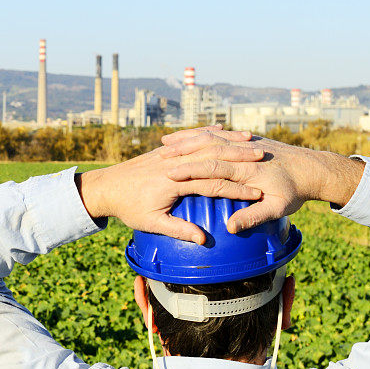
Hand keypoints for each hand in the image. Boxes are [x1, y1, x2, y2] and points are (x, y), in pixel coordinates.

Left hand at [78, 127, 265, 242]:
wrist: (105, 187)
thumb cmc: (128, 208)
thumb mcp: (151, 223)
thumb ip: (178, 229)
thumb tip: (202, 239)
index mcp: (172, 182)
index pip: (211, 184)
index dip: (236, 189)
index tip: (258, 193)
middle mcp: (173, 163)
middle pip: (213, 157)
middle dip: (240, 156)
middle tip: (264, 157)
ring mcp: (169, 152)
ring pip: (205, 141)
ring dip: (229, 140)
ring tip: (252, 140)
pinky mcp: (166, 149)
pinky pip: (192, 136)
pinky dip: (209, 133)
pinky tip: (225, 130)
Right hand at [160, 128, 364, 231]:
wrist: (314, 168)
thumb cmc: (296, 191)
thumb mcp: (279, 208)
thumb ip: (254, 217)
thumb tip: (230, 227)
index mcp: (248, 170)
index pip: (213, 166)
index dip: (191, 170)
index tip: (170, 175)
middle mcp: (243, 153)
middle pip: (207, 147)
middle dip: (182, 150)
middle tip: (158, 155)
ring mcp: (244, 143)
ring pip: (210, 136)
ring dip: (188, 138)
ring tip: (165, 141)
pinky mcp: (246, 141)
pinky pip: (219, 133)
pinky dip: (200, 133)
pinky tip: (187, 136)